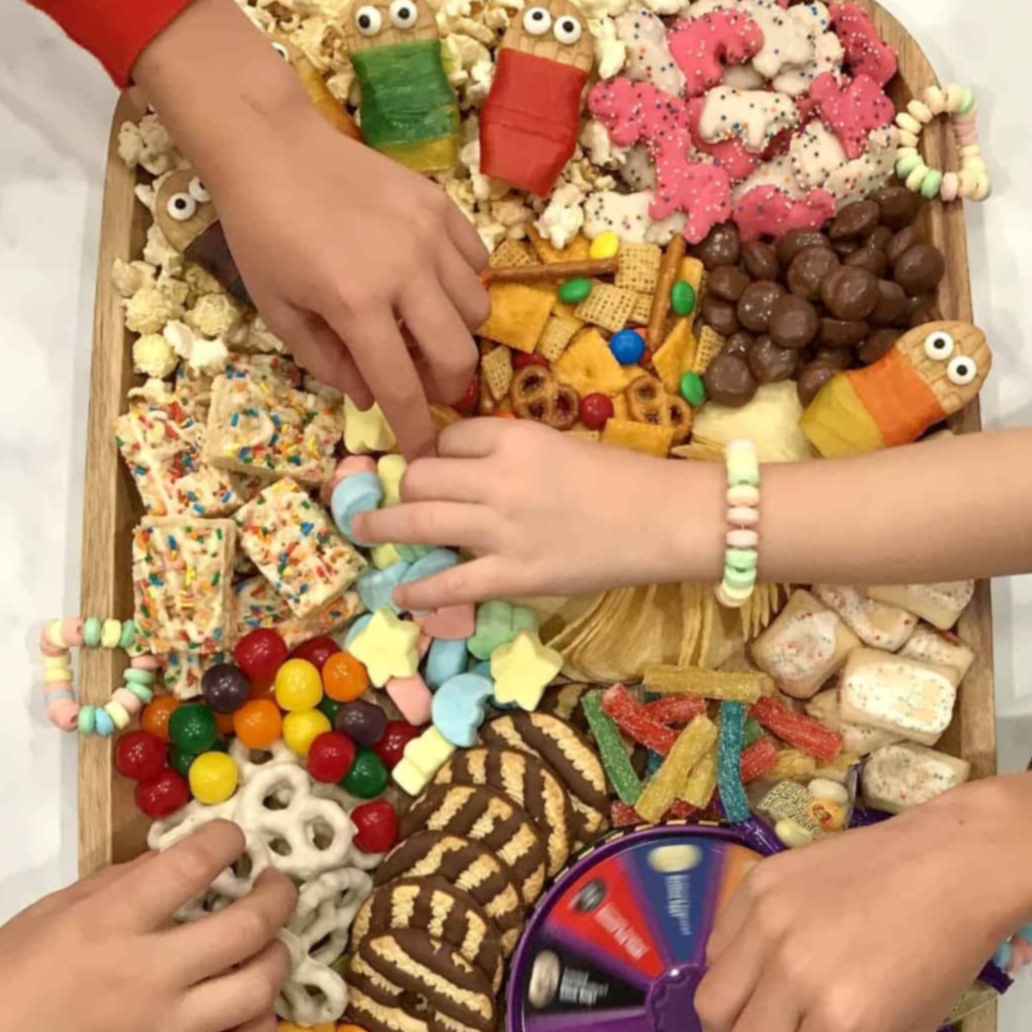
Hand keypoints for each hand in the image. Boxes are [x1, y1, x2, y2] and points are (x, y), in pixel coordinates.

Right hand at [0, 823, 292, 1031]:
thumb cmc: (11, 978)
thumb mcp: (55, 910)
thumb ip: (122, 881)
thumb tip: (181, 860)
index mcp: (112, 924)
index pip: (192, 867)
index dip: (226, 841)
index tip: (235, 838)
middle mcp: (148, 977)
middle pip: (246, 929)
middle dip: (278, 897)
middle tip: (278, 886)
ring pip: (256, 991)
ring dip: (276, 959)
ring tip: (269, 946)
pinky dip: (261, 1028)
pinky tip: (254, 1008)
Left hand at [133, 0, 489, 460]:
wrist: (271, 148)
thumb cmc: (262, 232)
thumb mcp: (278, 310)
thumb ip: (327, 361)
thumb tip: (369, 396)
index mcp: (355, 303)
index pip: (402, 385)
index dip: (415, 429)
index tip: (423, 452)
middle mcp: (404, 270)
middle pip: (457, 353)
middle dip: (448, 386)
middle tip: (430, 389)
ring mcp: (428, 234)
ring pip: (476, 309)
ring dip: (457, 334)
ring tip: (429, 332)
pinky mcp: (439, 205)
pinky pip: (476, 262)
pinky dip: (463, 285)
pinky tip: (433, 285)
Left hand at [350, 418, 724, 608]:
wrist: (669, 518)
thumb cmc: (626, 480)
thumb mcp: (562, 446)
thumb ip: (515, 456)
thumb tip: (471, 473)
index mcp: (514, 437)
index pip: (449, 439)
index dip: (438, 454)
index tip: (436, 467)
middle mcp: (497, 478)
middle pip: (422, 476)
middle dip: (405, 488)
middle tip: (396, 500)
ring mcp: (501, 529)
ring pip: (419, 521)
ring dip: (383, 526)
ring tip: (362, 530)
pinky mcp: (514, 574)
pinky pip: (451, 583)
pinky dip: (418, 590)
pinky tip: (398, 594)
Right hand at [695, 783, 1027, 1031]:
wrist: (952, 862)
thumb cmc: (946, 951)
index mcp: (842, 1019)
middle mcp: (792, 974)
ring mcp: (766, 923)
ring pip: (711, 1006)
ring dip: (737, 1029)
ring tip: (768, 1020)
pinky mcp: (756, 885)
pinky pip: (717, 949)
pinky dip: (736, 974)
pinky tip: (771, 969)